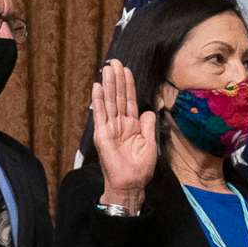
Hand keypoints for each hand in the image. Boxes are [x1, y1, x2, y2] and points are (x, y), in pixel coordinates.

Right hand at [91, 59, 156, 203]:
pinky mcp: (102, 135)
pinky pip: (100, 114)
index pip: (129, 100)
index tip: (125, 69)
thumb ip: (148, 126)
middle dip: (116, 79)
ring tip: (106, 68)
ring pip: (109, 102)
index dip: (128, 85)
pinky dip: (98, 100)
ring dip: (107, 85)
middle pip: (118, 97)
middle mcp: (120, 124)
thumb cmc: (140, 169)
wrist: (130, 185)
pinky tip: (97, 87)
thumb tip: (148, 111)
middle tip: (114, 61)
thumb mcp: (150, 144)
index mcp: (132, 126)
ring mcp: (110, 128)